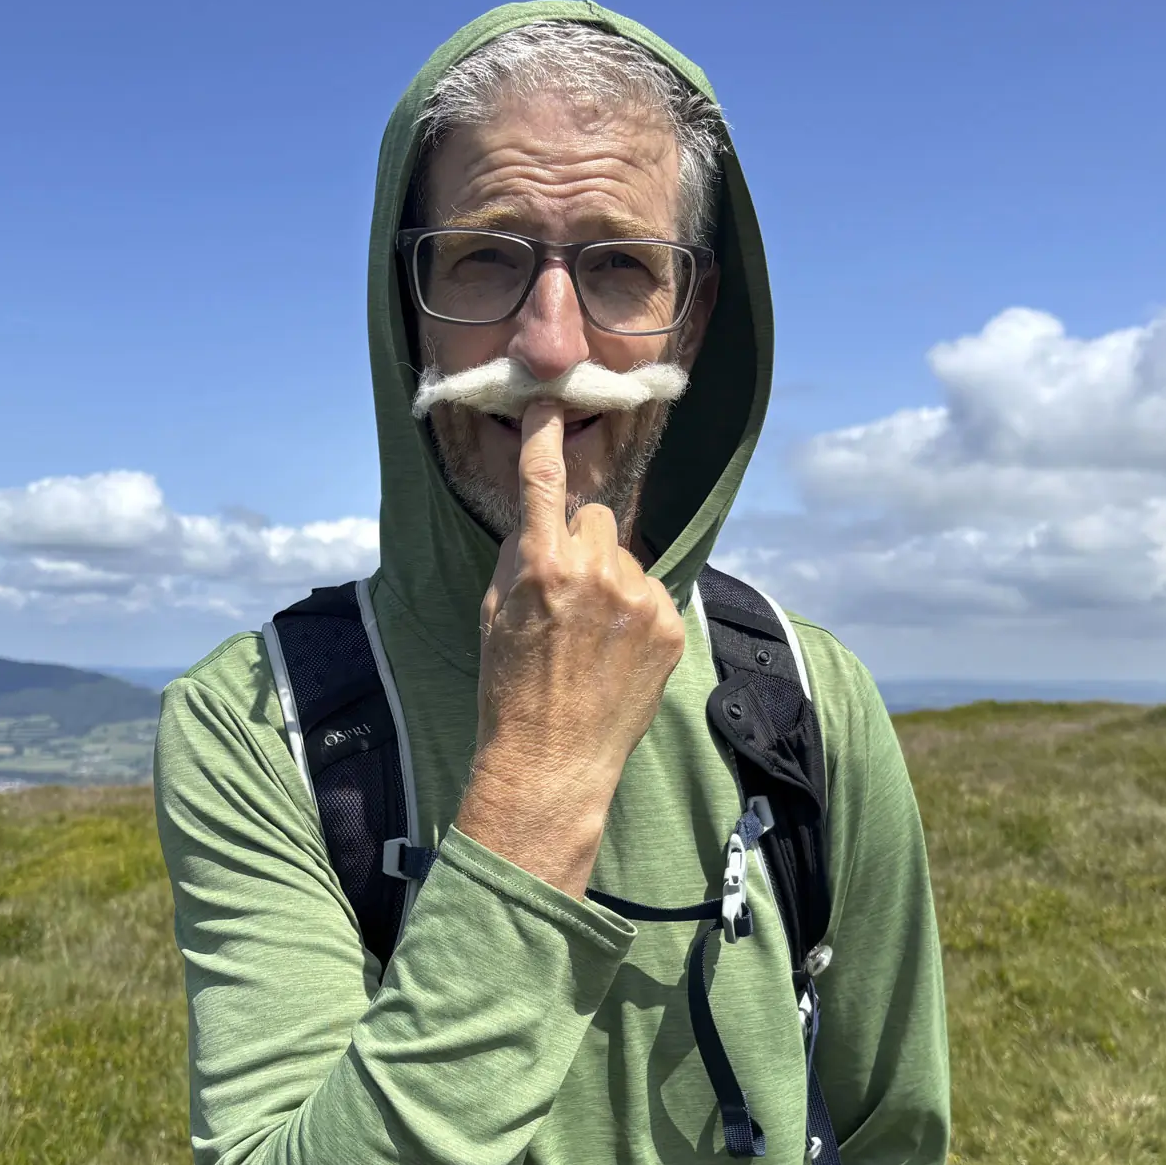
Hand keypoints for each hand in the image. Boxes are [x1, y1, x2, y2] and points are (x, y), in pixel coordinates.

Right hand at [453, 400, 686, 896]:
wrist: (553, 759)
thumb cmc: (510, 689)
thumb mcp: (496, 614)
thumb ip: (520, 558)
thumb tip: (540, 519)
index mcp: (542, 566)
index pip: (544, 481)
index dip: (545, 436)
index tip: (549, 405)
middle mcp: (595, 573)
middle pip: (595, 517)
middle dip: (581, 540)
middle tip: (568, 592)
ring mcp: (639, 599)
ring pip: (625, 556)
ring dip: (611, 579)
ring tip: (593, 636)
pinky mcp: (669, 624)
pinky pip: (651, 591)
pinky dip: (636, 612)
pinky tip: (616, 653)